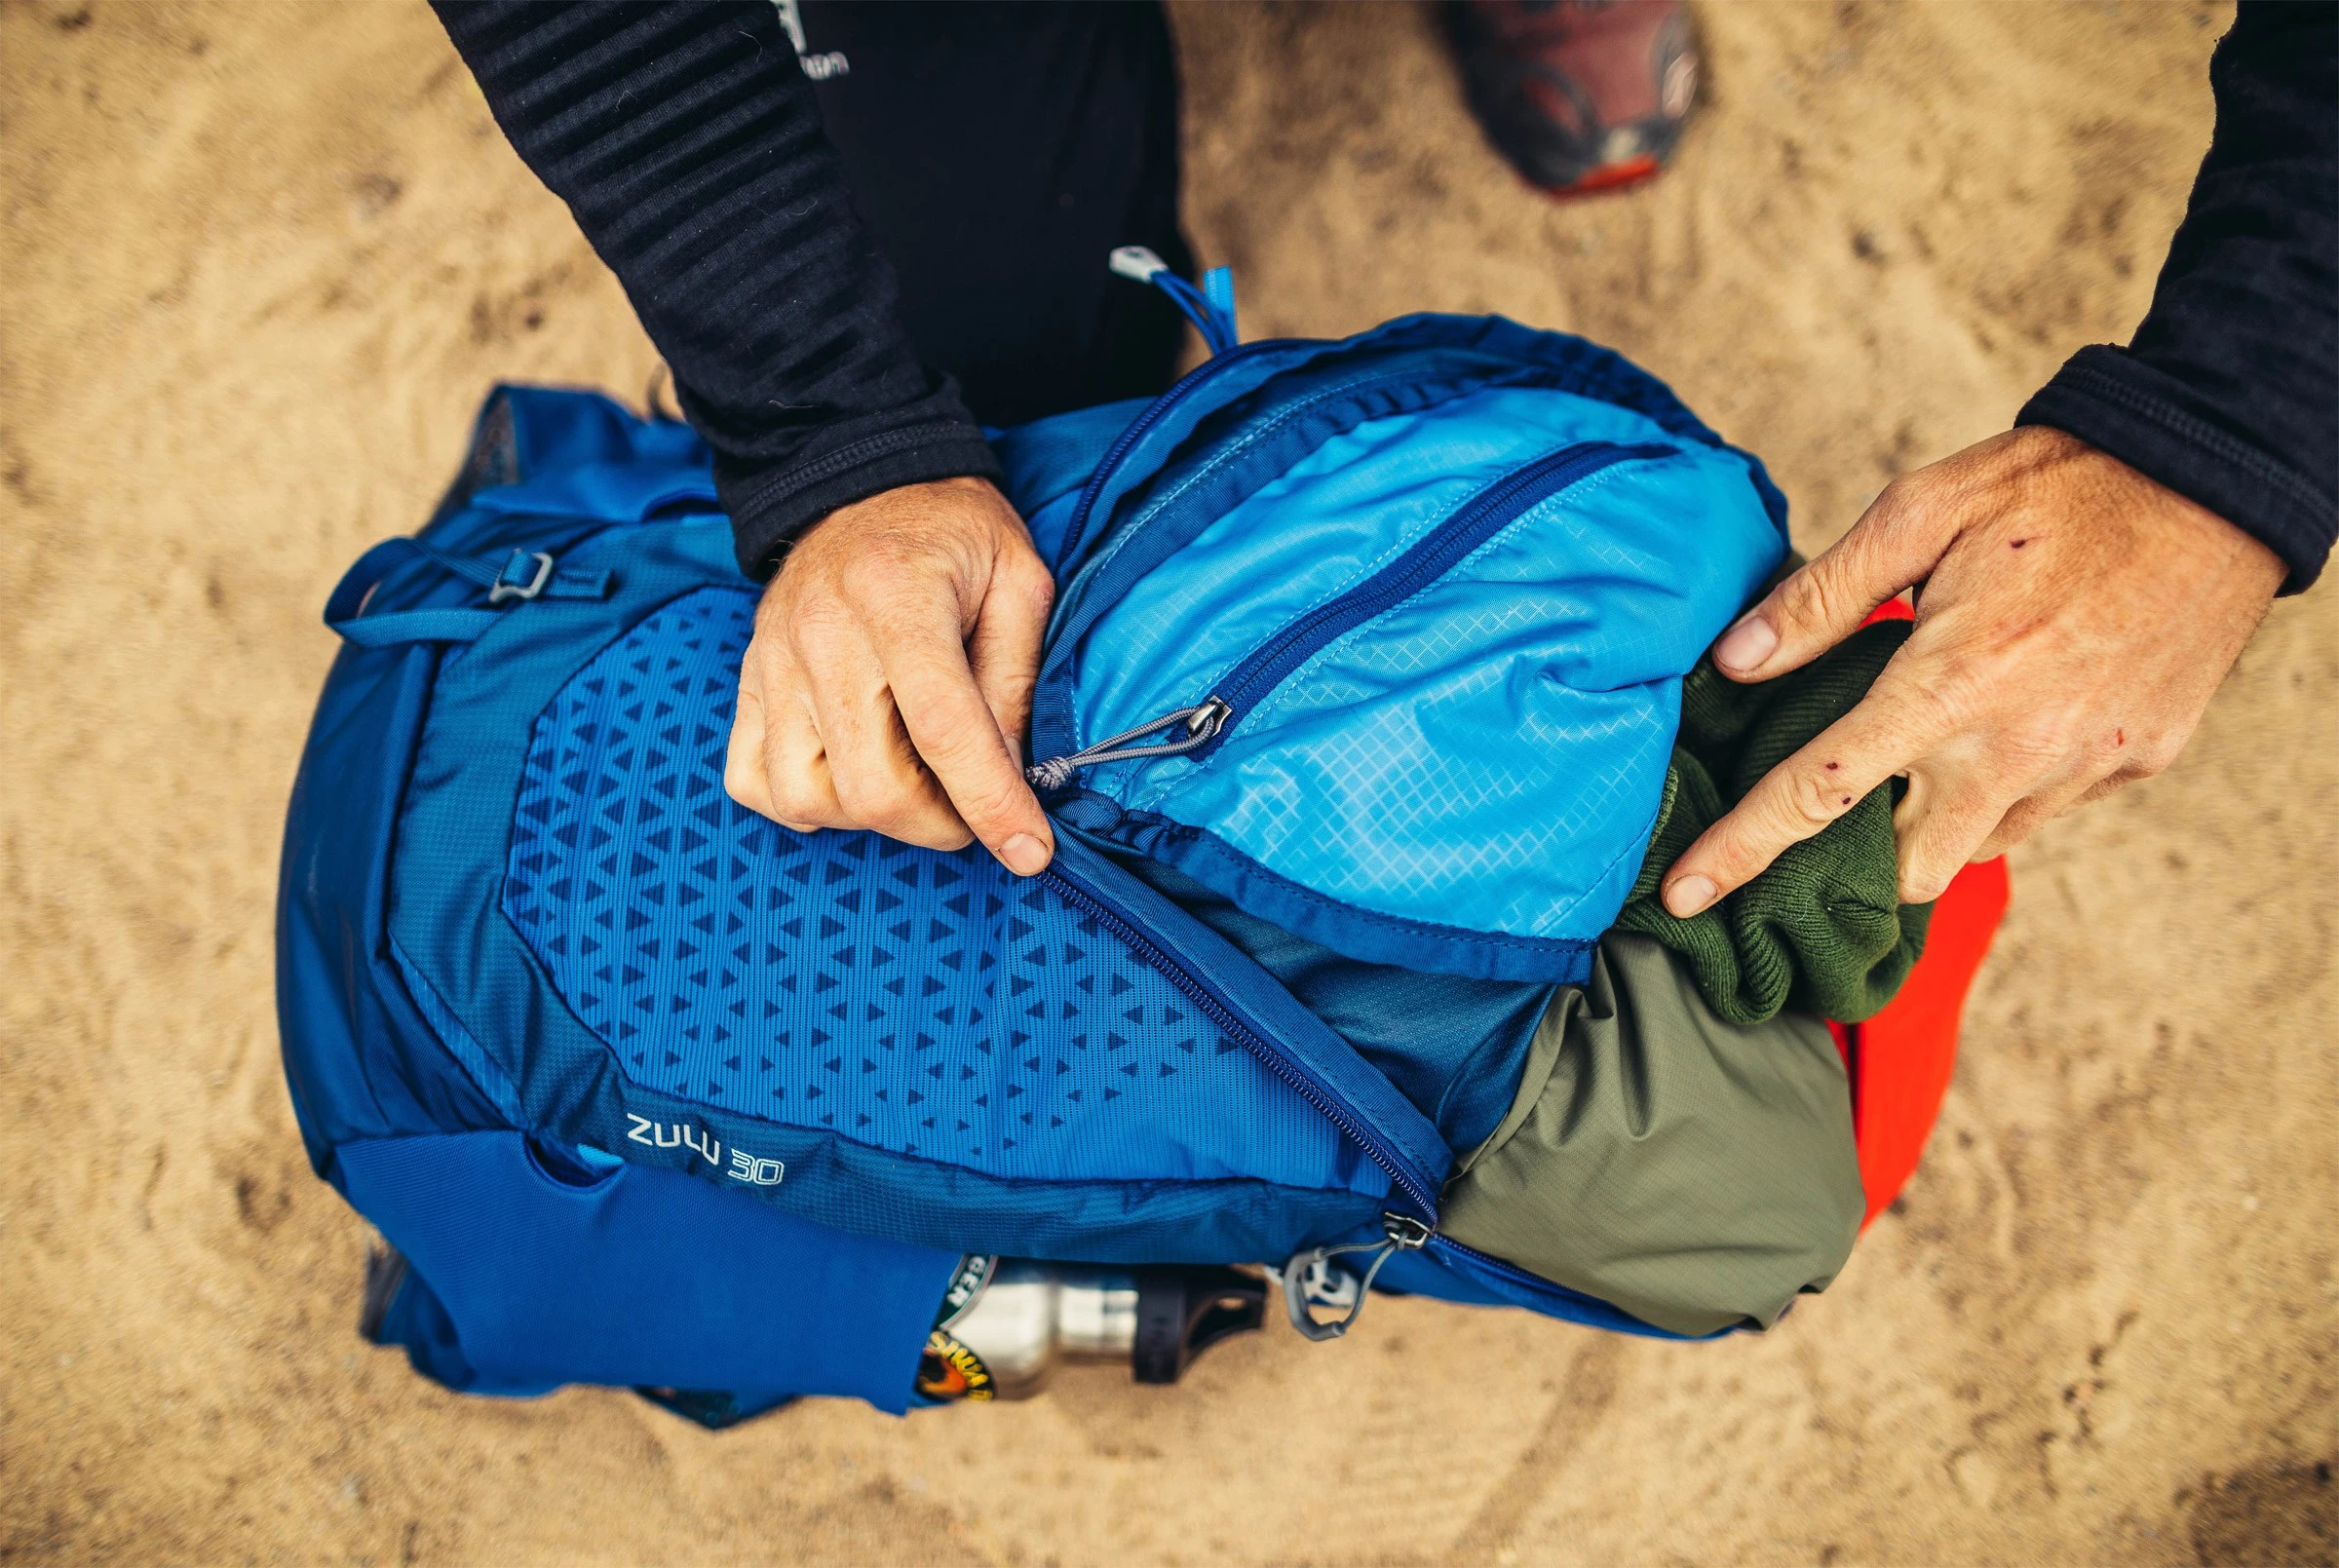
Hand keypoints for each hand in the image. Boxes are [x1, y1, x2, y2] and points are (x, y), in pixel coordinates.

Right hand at [724, 476, 1058, 874]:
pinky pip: (755, 782)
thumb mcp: (1018, 579)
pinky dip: (808, 802)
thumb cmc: (952, 532)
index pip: (943, 729)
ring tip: (915, 780)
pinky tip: (852, 772)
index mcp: (897, 598)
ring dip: (875, 816)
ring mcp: (772, 662)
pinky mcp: (746, 682)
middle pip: (871, 784)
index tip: (1029, 853)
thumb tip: (1010, 777)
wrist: (861, 480)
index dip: (990, 803)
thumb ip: (1015, 680)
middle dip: (938, 822)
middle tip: (973, 801)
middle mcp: (821, 634)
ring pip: (810, 797)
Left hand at [1660, 427, 2283, 915]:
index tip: (1681, 896)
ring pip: (1977, 846)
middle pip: (1903, 868)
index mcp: (1949, 686)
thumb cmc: (2059, 486)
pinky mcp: (2136, 765)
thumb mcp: (1922, 510)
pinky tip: (2007, 721)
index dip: (1740, 851)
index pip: (1816, 795)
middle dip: (1854, 861)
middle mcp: (2016, 749)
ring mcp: (2084, 767)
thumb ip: (1822, 596)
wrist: (2215, 482)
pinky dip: (2008, 786)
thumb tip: (1734, 661)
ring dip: (1935, 817)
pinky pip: (2044, 808)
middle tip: (1829, 815)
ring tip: (1930, 744)